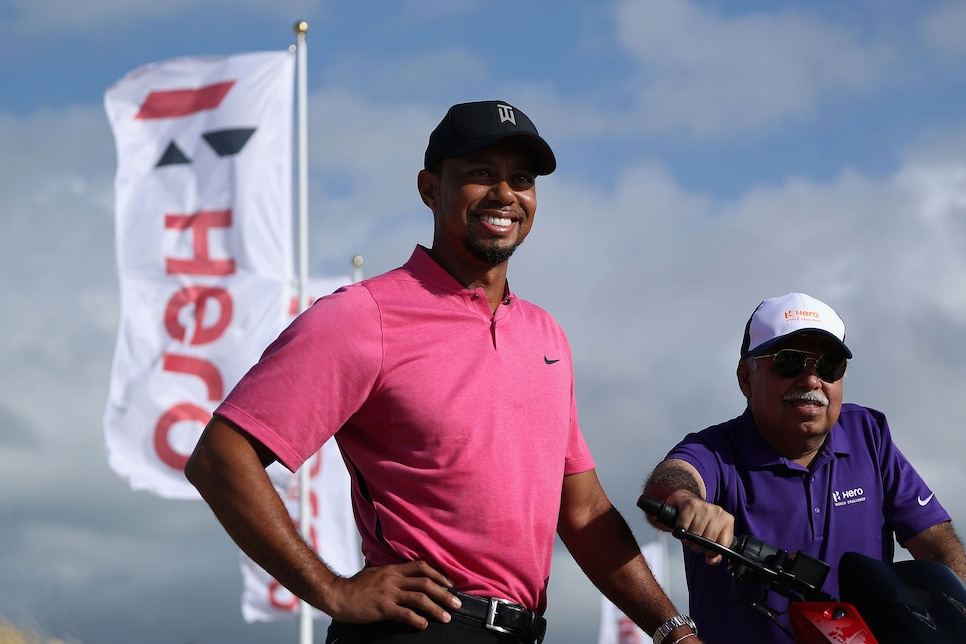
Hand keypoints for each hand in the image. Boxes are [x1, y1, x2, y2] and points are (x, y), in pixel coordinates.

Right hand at [323, 560, 461, 629]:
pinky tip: (424, 624)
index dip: (439, 574)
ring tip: (447, 617)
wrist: (338, 595)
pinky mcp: (383, 608)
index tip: (450, 583)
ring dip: (436, 608)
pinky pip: (405, 614)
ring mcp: (389, 593)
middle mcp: (394, 579)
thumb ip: (390, 572)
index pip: (422, 567)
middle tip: (457, 603)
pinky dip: (418, 620)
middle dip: (444, 593)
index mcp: (393, 569)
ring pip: (420, 599)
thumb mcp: (375, 572)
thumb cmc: (356, 586)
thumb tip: (400, 572)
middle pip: (426, 583)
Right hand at [664, 490, 734, 565]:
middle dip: (697, 546)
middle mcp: (718, 512)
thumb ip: (715, 552)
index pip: (723, 545)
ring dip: (688, 539)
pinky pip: (684, 526)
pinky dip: (680, 531)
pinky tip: (682, 527)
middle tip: (694, 542)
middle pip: (707, 540)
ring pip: (695, 534)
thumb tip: (711, 560)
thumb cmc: (701, 520)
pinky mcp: (691, 505)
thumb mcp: (713, 535)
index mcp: (727, 521)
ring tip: (688, 534)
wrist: (688, 500)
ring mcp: (705, 508)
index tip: (707, 551)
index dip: (712, 552)